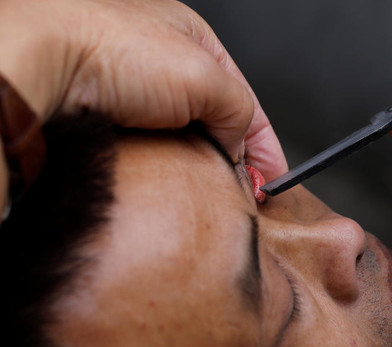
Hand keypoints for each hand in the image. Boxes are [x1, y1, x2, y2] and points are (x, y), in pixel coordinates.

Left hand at [0, 0, 286, 179]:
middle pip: (217, 120)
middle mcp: (165, 63)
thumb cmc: (114, 49)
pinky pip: (156, 149)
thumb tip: (239, 145)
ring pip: (186, 137)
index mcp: (194, 39)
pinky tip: (178, 182)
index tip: (275, 179)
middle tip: (246, 191)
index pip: (246, 98)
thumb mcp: (205, 76)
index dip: (265, 143)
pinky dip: (172, 168)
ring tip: (214, 190)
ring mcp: (136, 90)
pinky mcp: (113, 117)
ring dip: (204, 165)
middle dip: (235, 156)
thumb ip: (238, 110)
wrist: (44, 63)